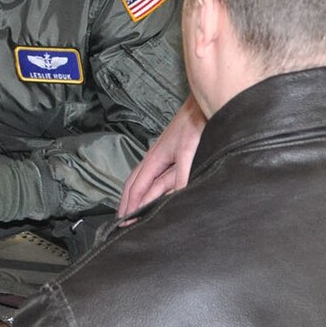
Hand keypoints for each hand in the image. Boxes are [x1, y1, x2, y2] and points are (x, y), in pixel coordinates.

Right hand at [118, 100, 205, 216]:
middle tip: (121, 220)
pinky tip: (151, 191)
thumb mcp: (189, 152)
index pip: (137, 188)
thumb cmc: (194, 124)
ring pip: (142, 179)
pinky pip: (153, 175)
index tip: (124, 221)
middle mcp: (154, 158)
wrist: (203, 105)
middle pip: (134, 184)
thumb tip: (175, 198)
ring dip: (135, 195)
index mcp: (154, 159)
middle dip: (126, 202)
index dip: (130, 205)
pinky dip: (147, 187)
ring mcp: (161, 156)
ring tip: (131, 209)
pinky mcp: (170, 154)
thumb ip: (181, 175)